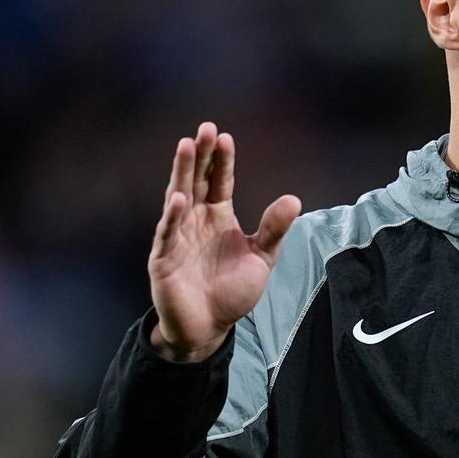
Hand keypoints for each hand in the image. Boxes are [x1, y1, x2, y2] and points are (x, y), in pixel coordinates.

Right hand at [148, 122, 300, 360]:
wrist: (209, 328)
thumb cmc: (231, 291)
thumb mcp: (261, 258)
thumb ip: (274, 230)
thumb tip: (294, 199)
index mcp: (218, 217)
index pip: (220, 181)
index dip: (222, 161)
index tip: (225, 137)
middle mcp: (195, 220)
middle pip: (197, 181)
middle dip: (200, 155)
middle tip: (204, 129)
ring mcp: (177, 237)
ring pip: (178, 198)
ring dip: (181, 172)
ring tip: (186, 146)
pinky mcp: (164, 259)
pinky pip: (168, 233)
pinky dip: (172, 216)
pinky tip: (178, 198)